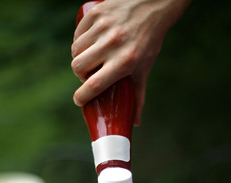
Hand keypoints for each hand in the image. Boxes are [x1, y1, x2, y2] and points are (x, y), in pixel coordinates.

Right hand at [71, 0, 190, 124]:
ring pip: (76, 50)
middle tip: (89, 75)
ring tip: (90, 59)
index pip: (94, 84)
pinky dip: (79, 42)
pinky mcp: (96, 14)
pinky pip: (77, 35)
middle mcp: (112, 44)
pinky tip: (88, 45)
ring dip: (79, 58)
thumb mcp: (144, 69)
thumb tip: (135, 123)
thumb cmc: (149, 42)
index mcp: (124, 61)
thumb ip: (138, 96)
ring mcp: (103, 27)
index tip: (80, 101)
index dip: (82, 97)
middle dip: (80, 75)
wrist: (154, 6)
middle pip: (78, 67)